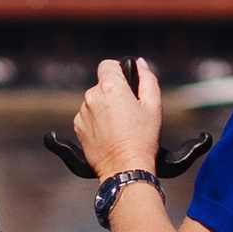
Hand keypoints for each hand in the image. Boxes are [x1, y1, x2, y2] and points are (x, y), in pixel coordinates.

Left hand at [74, 55, 161, 180]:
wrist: (125, 168)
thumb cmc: (143, 137)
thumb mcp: (154, 105)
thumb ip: (147, 78)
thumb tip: (139, 63)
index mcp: (111, 87)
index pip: (108, 64)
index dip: (119, 71)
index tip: (127, 85)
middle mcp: (92, 96)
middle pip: (102, 85)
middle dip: (114, 93)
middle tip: (129, 111)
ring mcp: (82, 113)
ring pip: (94, 101)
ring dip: (104, 108)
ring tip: (120, 126)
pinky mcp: (78, 128)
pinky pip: (88, 116)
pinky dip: (96, 121)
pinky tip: (109, 134)